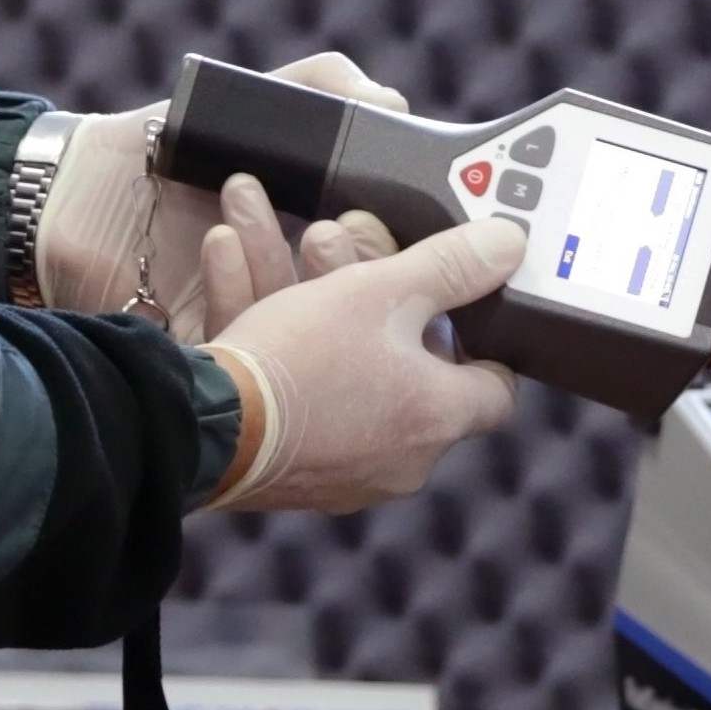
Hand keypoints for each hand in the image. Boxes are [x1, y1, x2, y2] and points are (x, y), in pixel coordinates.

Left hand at [36, 54, 406, 343]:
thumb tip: (391, 101)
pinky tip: (218, 239)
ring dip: (279, 267)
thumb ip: (320, 85)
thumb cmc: (155, 148)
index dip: (381, 250)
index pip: (371, 271)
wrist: (66, 188)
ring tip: (254, 201)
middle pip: (341, 312)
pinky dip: (230, 295)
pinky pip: (228, 344)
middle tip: (336, 224)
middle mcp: (281, 303)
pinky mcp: (191, 354)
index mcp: (308, 255)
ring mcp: (239, 336)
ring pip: (287, 332)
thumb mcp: (247, 106)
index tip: (375, 211)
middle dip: (348, 269)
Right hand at [200, 219, 525, 513]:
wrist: (201, 429)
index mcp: (436, 418)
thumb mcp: (381, 293)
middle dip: (374, 292)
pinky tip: (231, 256)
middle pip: (405, 364)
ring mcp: (339, 469)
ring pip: (338, 367)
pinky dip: (270, 330)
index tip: (460, 303)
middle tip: (346, 244)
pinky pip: (289, 387)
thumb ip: (450, 267)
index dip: (481, 339)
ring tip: (290, 239)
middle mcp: (398, 457)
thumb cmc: (302, 364)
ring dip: (314, 299)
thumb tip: (509, 247)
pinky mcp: (283, 468)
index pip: (494, 387)